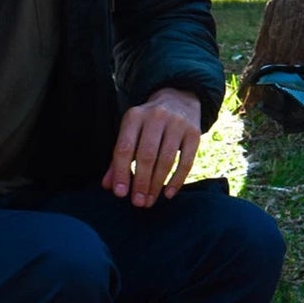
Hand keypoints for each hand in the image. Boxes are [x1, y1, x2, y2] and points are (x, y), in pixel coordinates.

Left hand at [101, 88, 202, 205]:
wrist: (179, 99)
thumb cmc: (149, 124)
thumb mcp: (131, 132)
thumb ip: (119, 158)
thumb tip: (109, 185)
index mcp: (135, 116)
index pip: (125, 148)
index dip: (121, 172)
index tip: (120, 194)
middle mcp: (156, 117)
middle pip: (146, 155)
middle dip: (141, 182)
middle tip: (138, 202)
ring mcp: (178, 124)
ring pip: (166, 160)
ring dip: (157, 184)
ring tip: (150, 201)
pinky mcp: (194, 133)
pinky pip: (186, 161)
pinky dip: (177, 180)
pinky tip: (169, 194)